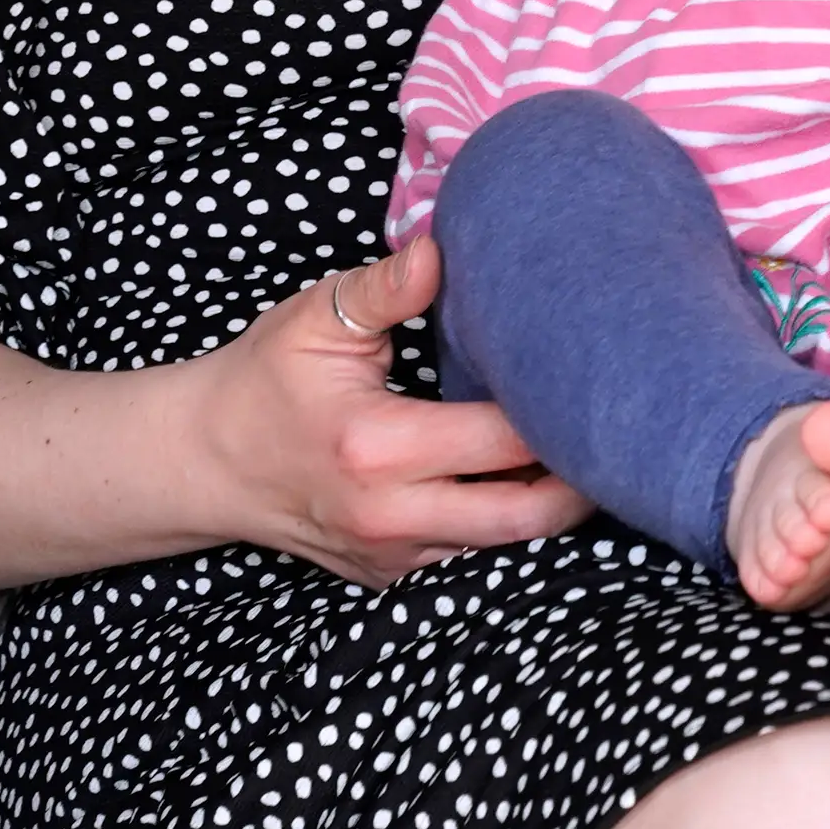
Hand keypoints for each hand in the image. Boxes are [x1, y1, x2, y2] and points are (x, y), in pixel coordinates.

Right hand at [187, 238, 592, 588]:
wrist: (202, 464)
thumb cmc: (262, 383)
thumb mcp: (315, 321)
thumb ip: (384, 290)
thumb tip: (441, 250)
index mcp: (378, 447)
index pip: (505, 439)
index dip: (563, 410)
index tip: (604, 375)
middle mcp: (392, 516)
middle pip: (528, 516)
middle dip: (586, 479)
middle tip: (628, 431)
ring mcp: (394, 558)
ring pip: (507, 546)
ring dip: (555, 506)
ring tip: (595, 451)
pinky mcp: (393, 578)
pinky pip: (474, 557)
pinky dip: (512, 525)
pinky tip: (539, 481)